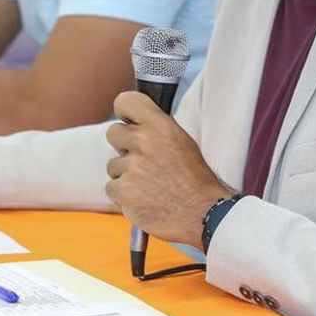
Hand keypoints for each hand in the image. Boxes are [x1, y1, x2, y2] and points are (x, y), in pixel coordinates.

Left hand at [105, 92, 231, 248]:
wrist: (203, 213)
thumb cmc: (194, 179)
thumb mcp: (182, 141)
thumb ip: (157, 129)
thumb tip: (135, 121)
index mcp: (161, 126)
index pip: (126, 101)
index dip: (124, 111)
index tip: (127, 120)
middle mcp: (144, 142)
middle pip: (113, 133)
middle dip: (124, 147)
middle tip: (142, 161)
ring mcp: (132, 167)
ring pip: (113, 165)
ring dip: (126, 175)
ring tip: (149, 185)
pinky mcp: (123, 190)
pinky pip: (112, 187)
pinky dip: (124, 195)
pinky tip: (144, 198)